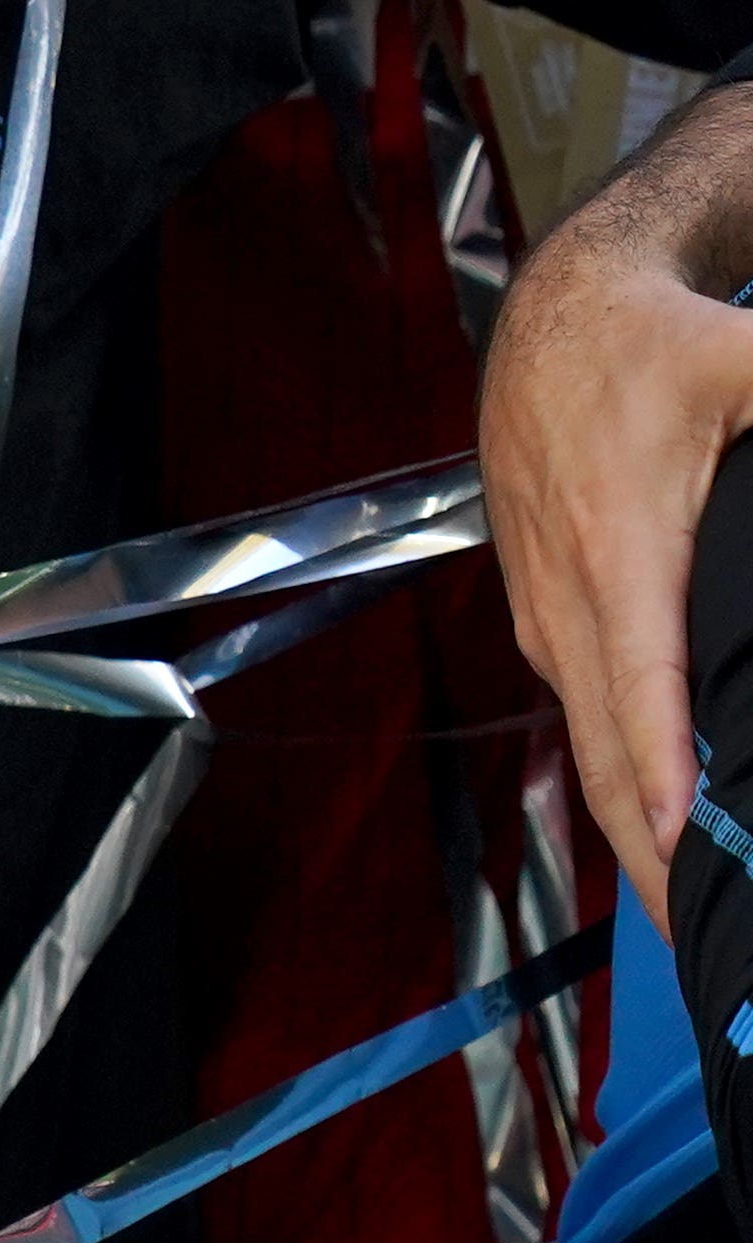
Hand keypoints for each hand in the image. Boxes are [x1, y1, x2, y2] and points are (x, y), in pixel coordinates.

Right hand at [487, 86, 752, 909]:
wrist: (556, 311)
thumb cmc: (655, 342)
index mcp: (619, 543)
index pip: (640, 679)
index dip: (660, 767)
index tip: (683, 838)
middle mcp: (568, 591)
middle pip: (601, 747)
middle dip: (645, 850)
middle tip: (698, 931)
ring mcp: (548, 606)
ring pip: (584, 743)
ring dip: (628, 829)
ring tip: (680, 899)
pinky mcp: (545, 608)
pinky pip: (579, 712)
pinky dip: (614, 776)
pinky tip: (651, 815)